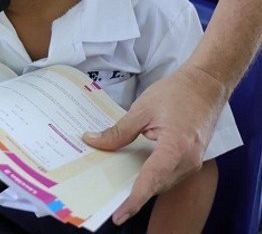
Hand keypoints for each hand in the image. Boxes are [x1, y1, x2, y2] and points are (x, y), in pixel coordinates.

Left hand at [82, 63, 227, 224]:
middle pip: (156, 185)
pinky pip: (168, 174)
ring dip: (142, 185)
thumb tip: (93, 141)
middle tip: (107, 200)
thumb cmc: (177, 92)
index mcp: (176, 147)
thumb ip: (118, 131)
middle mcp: (187, 160)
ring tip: (115, 188)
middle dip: (133, 195)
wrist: (206, 84)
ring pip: (162, 182)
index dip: (134, 200)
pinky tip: (134, 172)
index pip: (151, 180)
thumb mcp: (141, 109)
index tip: (119, 215)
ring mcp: (192, 161)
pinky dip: (151, 176)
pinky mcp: (191, 159)